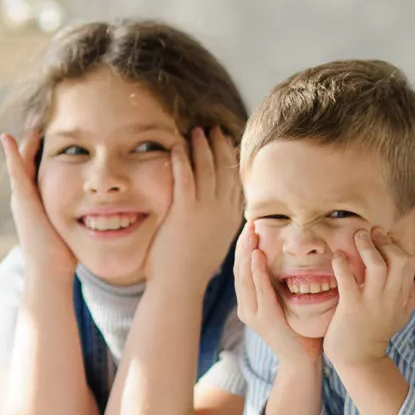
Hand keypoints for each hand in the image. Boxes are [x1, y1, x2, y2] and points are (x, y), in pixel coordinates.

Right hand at [0, 132, 75, 283]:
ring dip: (24, 141)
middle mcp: (27, 196)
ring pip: (20, 162)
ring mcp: (21, 198)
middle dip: (35, 140)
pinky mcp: (22, 201)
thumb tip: (105, 209)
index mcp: (39, 200)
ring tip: (31, 120)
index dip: (52, 150)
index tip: (62, 132)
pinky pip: (15, 173)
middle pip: (29, 161)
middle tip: (42, 118)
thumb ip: (83, 214)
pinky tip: (7, 138)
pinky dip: (11, 155)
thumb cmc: (65, 253)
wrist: (51, 270)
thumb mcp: (73, 226)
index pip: (42, 168)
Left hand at [146, 127, 242, 290]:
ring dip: (202, 147)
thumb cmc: (191, 269)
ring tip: (197, 131)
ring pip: (207, 170)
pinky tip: (178, 145)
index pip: (236, 182)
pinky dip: (183, 159)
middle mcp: (222, 211)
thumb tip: (221, 214)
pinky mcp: (185, 212)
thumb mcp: (215, 243)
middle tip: (214, 130)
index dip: (233, 160)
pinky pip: (185, 178)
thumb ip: (219, 224)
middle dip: (220, 147)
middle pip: (225, 170)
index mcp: (231, 219)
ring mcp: (205, 211)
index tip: (229, 144)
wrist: (181, 285)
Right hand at [233, 221, 322, 364]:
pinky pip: (259, 290)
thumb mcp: (288, 302)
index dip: (245, 247)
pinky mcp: (263, 318)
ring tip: (251, 233)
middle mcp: (246, 307)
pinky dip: (256, 272)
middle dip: (244, 244)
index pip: (244, 269)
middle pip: (240, 269)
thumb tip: (288, 261)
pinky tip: (257, 256)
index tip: (252, 226)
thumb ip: (282, 284)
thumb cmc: (300, 330)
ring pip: (245, 277)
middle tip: (250, 223)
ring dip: (247, 253)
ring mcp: (252, 313)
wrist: (302, 359)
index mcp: (250, 302)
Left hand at [323, 228, 414, 369]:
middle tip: (371, 232)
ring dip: (367, 246)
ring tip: (358, 236)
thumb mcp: (400, 317)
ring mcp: (371, 302)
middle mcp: (390, 296)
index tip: (384, 238)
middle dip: (385, 241)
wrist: (360, 360)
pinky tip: (338, 257)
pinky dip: (342, 264)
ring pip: (377, 265)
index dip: (398, 246)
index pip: (409, 263)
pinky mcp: (351, 307)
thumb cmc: (377, 335)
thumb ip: (409, 299)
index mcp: (401, 296)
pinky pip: (348, 280)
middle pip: (399, 260)